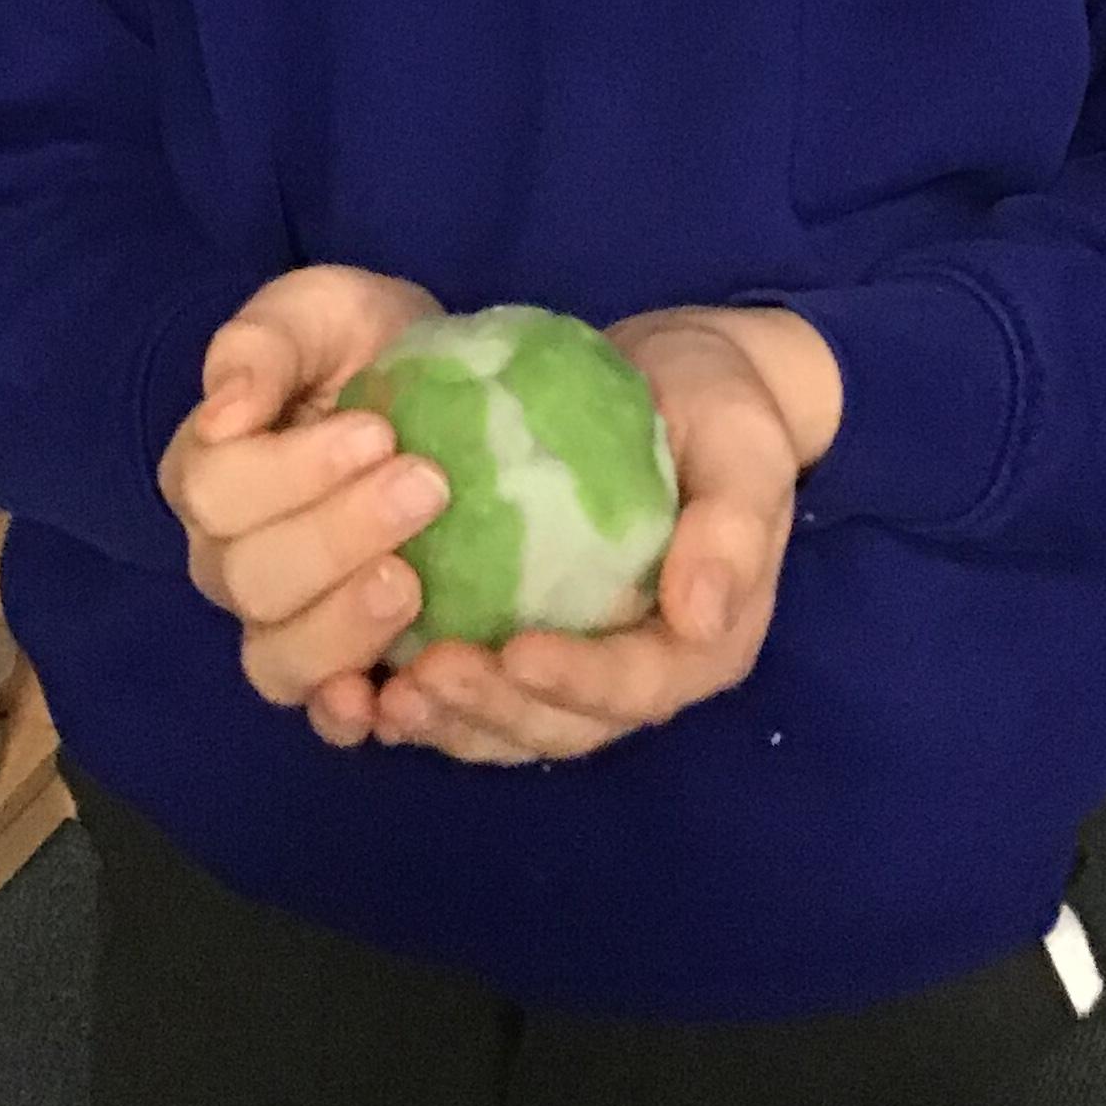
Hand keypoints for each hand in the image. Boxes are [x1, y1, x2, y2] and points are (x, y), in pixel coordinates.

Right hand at [158, 265, 447, 745]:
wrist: (438, 387)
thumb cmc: (361, 345)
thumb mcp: (319, 311)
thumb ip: (263, 346)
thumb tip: (223, 413)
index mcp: (209, 472)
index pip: (217, 490)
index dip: (295, 470)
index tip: (380, 430)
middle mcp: (229, 560)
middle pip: (251, 580)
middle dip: (340, 536)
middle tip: (429, 484)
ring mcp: (282, 622)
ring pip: (278, 660)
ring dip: (344, 629)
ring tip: (414, 583)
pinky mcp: (345, 665)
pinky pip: (324, 716)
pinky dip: (350, 716)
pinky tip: (393, 697)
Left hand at [369, 304, 841, 768]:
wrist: (685, 381)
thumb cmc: (723, 410)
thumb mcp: (745, 449)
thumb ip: (731, 527)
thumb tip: (701, 617)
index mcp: (702, 643)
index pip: (636, 686)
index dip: (576, 681)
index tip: (516, 652)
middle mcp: (639, 672)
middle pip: (561, 724)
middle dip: (492, 709)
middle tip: (424, 676)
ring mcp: (578, 661)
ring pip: (510, 724)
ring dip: (448, 721)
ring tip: (384, 697)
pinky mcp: (528, 632)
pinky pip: (476, 687)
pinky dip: (423, 699)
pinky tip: (360, 688)